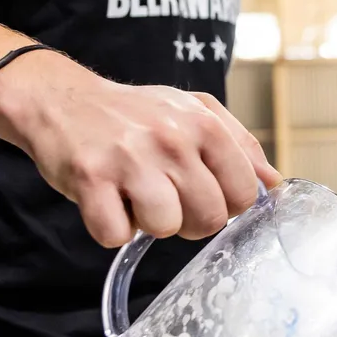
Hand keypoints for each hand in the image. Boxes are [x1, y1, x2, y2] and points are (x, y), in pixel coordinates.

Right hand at [0, 49, 279, 244]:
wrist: (63, 100)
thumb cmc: (134, 114)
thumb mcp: (194, 112)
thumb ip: (240, 145)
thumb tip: (274, 183)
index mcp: (204, 124)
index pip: (244, 193)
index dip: (226, 205)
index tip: (204, 195)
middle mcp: (172, 139)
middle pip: (209, 218)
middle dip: (189, 220)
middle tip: (166, 197)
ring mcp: (130, 158)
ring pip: (165, 229)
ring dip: (148, 224)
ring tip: (135, 196)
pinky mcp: (90, 178)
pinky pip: (116, 235)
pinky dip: (111, 228)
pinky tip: (107, 201)